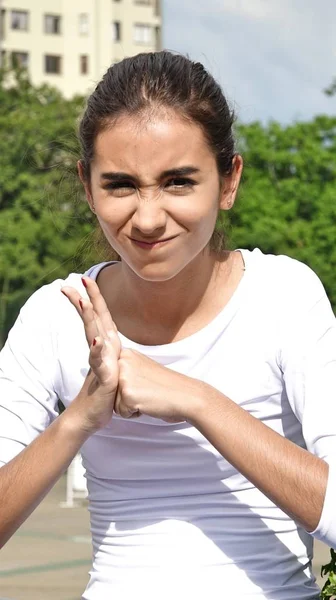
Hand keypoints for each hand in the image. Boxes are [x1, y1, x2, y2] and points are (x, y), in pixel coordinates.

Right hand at [61, 277, 120, 432]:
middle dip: (84, 299)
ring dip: (89, 318)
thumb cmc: (105, 391)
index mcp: (107, 346)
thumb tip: (115, 347)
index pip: (100, 316)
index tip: (85, 278)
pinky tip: (97, 341)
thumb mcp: (115, 368)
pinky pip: (100, 362)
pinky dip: (98, 351)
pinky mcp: (104, 377)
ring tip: (83, 302)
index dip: (94, 297)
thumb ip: (116, 355)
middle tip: (71, 283)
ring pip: (94, 335)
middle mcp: (102, 350)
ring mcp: (101, 362)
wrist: (92, 416)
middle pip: (93, 320)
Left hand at [115, 348, 204, 422]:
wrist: (187, 396)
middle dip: (127, 396)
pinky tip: (148, 404)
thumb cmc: (167, 386)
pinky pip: (122, 413)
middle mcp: (122, 362)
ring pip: (115, 403)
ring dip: (130, 405)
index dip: (129, 386)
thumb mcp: (144, 367)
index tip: (144, 382)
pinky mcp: (128, 394)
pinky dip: (135, 413)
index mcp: (126, 353)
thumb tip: (113, 375)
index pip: (113, 378)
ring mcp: (124, 377)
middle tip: (147, 390)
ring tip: (148, 396)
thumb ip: (128, 367)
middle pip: (112, 390)